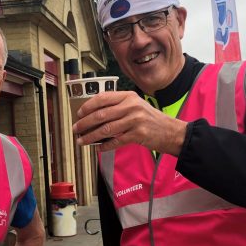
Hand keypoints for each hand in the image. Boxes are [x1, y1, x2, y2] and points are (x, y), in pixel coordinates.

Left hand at [72, 91, 187, 154]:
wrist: (171, 131)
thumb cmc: (151, 119)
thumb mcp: (136, 105)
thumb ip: (118, 106)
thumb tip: (94, 114)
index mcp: (128, 96)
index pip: (102, 98)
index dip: (88, 106)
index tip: (79, 113)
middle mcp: (131, 106)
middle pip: (101, 114)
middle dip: (84, 123)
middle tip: (75, 129)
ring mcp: (135, 120)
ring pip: (105, 129)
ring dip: (90, 136)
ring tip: (81, 141)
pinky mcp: (138, 134)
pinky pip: (116, 141)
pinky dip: (104, 146)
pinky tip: (97, 148)